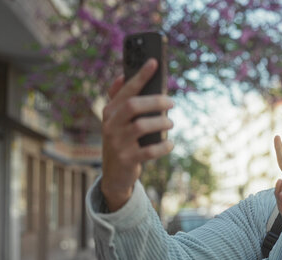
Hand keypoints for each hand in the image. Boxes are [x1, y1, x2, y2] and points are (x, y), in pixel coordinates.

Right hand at [100, 59, 174, 210]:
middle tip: (171, 101)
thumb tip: (122, 75)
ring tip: (170, 122)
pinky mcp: (127, 159)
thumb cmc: (122, 140)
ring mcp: (117, 143)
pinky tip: (170, 143)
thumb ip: (119, 99)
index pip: (126, 89)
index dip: (140, 75)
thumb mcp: (117, 120)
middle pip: (133, 105)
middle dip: (155, 101)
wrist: (114, 174)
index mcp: (110, 111)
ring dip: (161, 122)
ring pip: (142, 126)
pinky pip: (150, 151)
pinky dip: (164, 146)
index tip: (154, 62)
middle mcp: (110, 125)